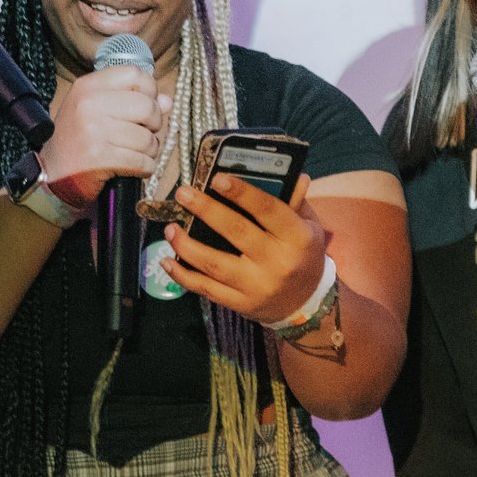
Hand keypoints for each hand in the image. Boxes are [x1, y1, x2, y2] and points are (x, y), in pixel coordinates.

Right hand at [36, 64, 165, 210]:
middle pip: (147, 106)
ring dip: (150, 150)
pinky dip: (146, 167)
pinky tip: (136, 167)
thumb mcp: (97, 110)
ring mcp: (94, 131)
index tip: (146, 104)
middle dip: (155, 123)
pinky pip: (142, 161)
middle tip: (145, 132)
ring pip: (147, 138)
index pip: (135, 74)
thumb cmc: (79, 139)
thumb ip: (132, 100)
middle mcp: (89, 104)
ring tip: (138, 152)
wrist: (54, 173)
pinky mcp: (100, 158)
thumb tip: (167, 101)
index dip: (150, 90)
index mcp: (88, 86)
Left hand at [165, 174, 329, 325]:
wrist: (305, 304)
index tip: (216, 178)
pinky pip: (206, 289)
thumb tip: (284, 173)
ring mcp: (256, 286)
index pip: (267, 210)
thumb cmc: (303, 255)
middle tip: (183, 194)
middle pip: (236, 232)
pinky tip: (167, 261)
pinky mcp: (240, 304)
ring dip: (187, 245)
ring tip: (170, 228)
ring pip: (214, 264)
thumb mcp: (309, 226)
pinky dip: (183, 276)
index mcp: (296, 238)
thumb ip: (293, 201)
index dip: (242, 193)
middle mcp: (276, 262)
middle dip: (206, 210)